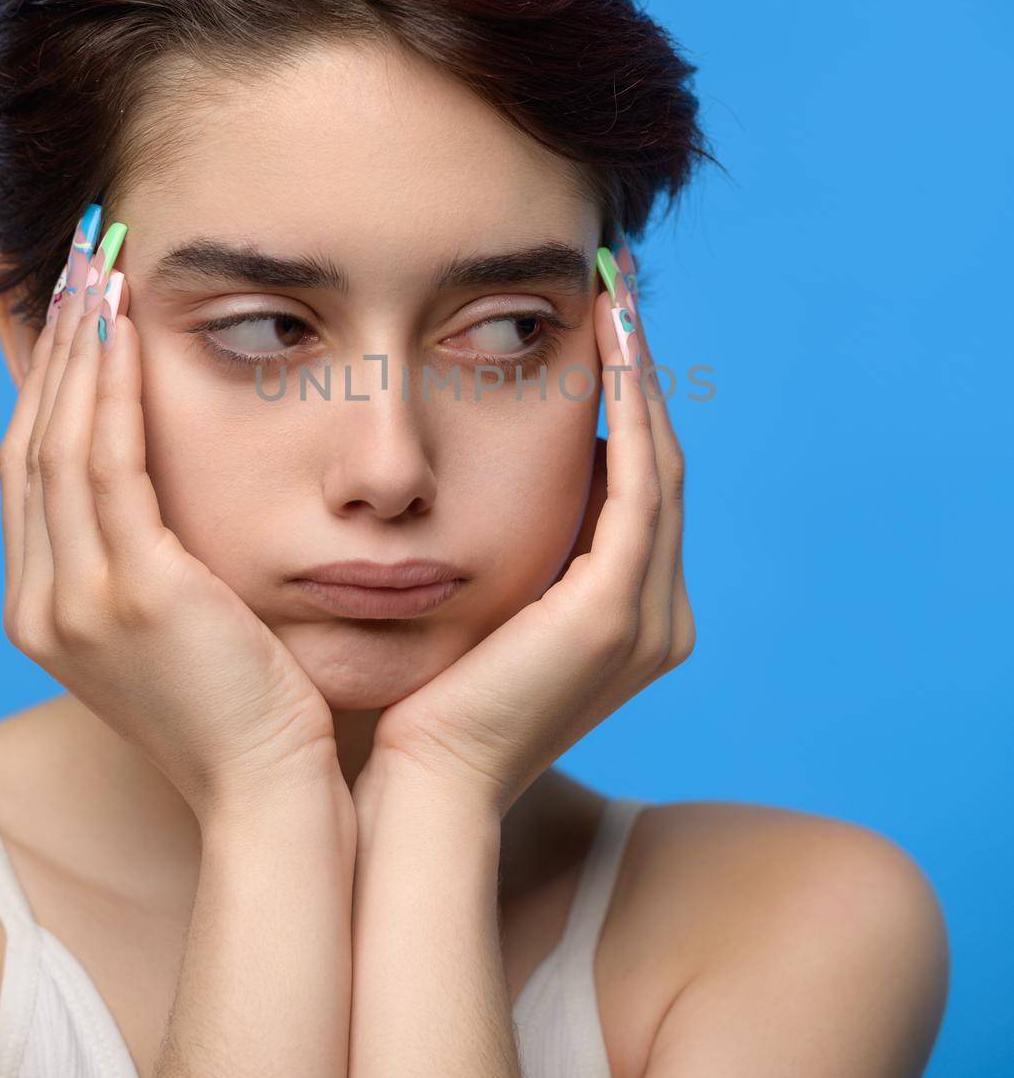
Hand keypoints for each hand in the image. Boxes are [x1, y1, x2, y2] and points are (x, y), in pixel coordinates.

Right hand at [0, 212, 346, 830]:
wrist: (270, 795)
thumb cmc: (248, 708)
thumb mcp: (180, 626)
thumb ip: (154, 558)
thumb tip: (169, 487)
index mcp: (47, 610)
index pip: (33, 469)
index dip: (51, 381)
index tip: (80, 307)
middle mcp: (42, 602)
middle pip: (32, 440)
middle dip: (55, 343)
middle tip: (82, 257)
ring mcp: (75, 600)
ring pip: (60, 440)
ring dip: (80, 346)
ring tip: (101, 266)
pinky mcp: (132, 593)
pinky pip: (111, 466)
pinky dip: (113, 392)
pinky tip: (129, 331)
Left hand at [356, 252, 695, 818]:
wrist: (418, 785)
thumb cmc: (431, 702)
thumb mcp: (487, 608)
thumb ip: (516, 550)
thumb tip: (492, 480)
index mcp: (633, 619)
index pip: (639, 491)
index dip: (631, 406)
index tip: (602, 331)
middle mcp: (660, 617)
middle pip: (659, 468)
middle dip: (643, 375)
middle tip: (618, 293)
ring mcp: (647, 617)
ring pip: (656, 465)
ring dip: (641, 377)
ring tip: (616, 300)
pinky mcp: (614, 612)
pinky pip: (634, 485)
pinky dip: (631, 411)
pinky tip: (609, 350)